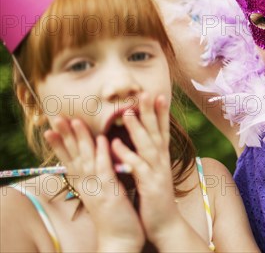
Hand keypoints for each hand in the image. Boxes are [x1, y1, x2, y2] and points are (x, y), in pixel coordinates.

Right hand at [45, 118, 143, 251]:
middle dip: (64, 136)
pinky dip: (103, 154)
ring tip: (75, 121)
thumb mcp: (102, 191)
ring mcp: (97, 189)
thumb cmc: (115, 214)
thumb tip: (95, 159)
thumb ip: (97, 174)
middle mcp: (87, 185)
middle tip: (55, 117)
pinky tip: (102, 140)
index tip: (50, 126)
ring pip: (86, 160)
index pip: (69, 160)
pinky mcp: (110, 193)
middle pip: (73, 157)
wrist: (121, 239)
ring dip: (80, 140)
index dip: (59, 144)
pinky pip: (105, 170)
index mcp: (85, 184)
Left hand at [111, 94, 188, 248]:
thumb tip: (142, 141)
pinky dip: (127, 155)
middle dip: (150, 111)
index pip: (161, 130)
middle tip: (145, 92)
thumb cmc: (155, 198)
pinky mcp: (150, 185)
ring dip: (138, 128)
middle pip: (156, 131)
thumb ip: (148, 156)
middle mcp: (161, 161)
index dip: (160, 112)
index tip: (158, 94)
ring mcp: (157, 172)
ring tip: (129, 112)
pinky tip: (116, 145)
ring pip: (147, 146)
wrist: (165, 224)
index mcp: (161, 158)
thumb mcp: (153, 173)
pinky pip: (137, 168)